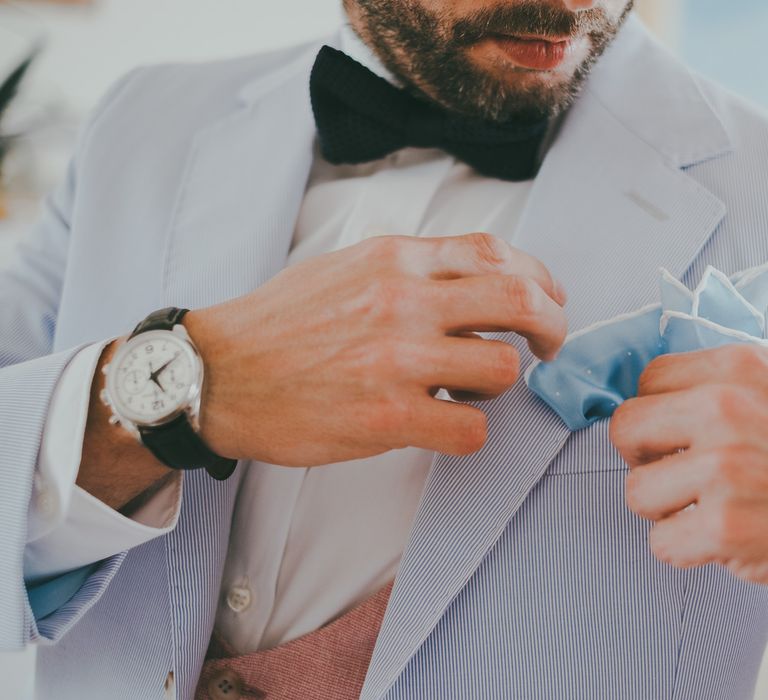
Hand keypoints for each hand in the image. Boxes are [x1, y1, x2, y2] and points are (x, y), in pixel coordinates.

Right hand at [185, 233, 567, 466]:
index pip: (495, 253)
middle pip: (520, 303)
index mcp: (393, 259)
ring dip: (498, 385)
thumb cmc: (278, 323)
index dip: (538, 278)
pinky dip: (470, 431)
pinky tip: (445, 424)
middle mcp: (400, 301)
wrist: (218, 372)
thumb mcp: (344, 267)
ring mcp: (395, 360)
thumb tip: (471, 282)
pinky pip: (470, 430)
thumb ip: (410, 268)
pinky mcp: (384, 417)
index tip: (547, 300)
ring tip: (468, 390)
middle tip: (546, 348)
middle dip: (551, 327)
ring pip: (502, 369)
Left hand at [610, 344, 767, 583]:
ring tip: (713, 506)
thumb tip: (644, 399)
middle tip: (688, 473)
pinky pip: (661, 542)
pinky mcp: (727, 525)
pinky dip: (688, 550)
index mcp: (737, 367)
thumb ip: (715, 387)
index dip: (661, 415)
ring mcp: (727, 466)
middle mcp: (727, 408)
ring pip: (636, 491)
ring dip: (669, 509)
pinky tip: (723, 539)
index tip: (687, 436)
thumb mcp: (766, 394)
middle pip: (624, 429)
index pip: (647, 382)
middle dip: (648, 458)